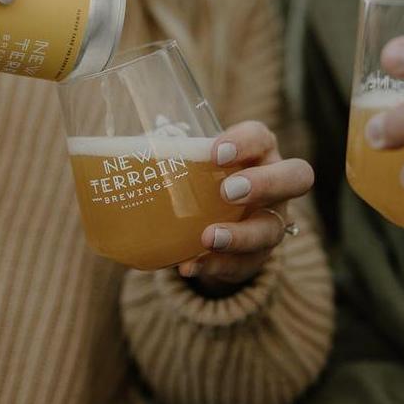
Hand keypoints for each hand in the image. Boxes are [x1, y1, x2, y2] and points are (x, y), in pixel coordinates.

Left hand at [177, 120, 313, 292]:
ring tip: (208, 238)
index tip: (216, 152)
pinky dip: (216, 266)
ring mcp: (271, 222)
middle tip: (228, 191)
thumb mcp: (191, 165)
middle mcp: (275, 184)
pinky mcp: (258, 257)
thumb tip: (109, 150)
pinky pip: (245, 264)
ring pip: (272, 228)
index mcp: (257, 152)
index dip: (245, 142)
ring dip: (239, 235)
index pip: (261, 137)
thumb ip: (165, 158)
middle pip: (295, 177)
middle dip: (264, 183)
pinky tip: (190, 266)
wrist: (215, 227)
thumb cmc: (201, 181)